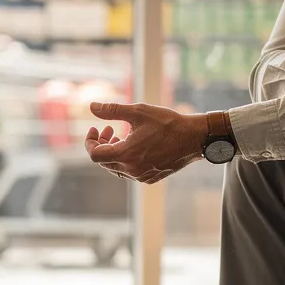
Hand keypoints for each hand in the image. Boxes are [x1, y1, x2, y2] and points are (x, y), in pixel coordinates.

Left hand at [84, 102, 207, 183]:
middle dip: (102, 144)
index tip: (94, 128)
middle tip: (110, 129)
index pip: (94, 155)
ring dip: (114, 152)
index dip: (90, 141)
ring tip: (123, 136)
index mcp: (126, 154)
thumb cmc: (167, 123)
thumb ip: (112, 110)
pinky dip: (126, 159)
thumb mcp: (138, 112)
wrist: (193, 138)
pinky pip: (130, 172)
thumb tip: (91, 107)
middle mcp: (132, 170)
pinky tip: (136, 146)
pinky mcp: (150, 178)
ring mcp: (141, 176)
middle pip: (104, 161)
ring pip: (116, 168)